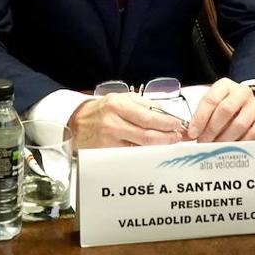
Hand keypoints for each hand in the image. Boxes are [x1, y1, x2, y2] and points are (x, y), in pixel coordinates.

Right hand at [68, 93, 185, 150]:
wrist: (77, 123)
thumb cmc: (101, 110)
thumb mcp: (120, 99)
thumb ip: (143, 104)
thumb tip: (165, 114)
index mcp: (118, 106)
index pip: (148, 117)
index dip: (166, 123)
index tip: (177, 125)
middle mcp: (113, 123)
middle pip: (147, 136)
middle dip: (166, 138)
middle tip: (177, 137)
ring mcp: (109, 141)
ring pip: (140, 148)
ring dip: (158, 147)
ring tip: (168, 143)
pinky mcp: (107, 154)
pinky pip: (130, 155)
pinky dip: (144, 154)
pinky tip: (152, 150)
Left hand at [186, 79, 254, 142]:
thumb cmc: (229, 105)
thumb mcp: (214, 105)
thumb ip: (200, 118)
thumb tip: (184, 135)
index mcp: (225, 85)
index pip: (210, 99)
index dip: (200, 118)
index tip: (193, 133)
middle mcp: (241, 92)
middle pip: (225, 110)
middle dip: (211, 129)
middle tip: (203, 142)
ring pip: (239, 124)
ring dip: (224, 139)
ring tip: (215, 147)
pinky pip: (252, 134)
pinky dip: (240, 143)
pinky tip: (231, 147)